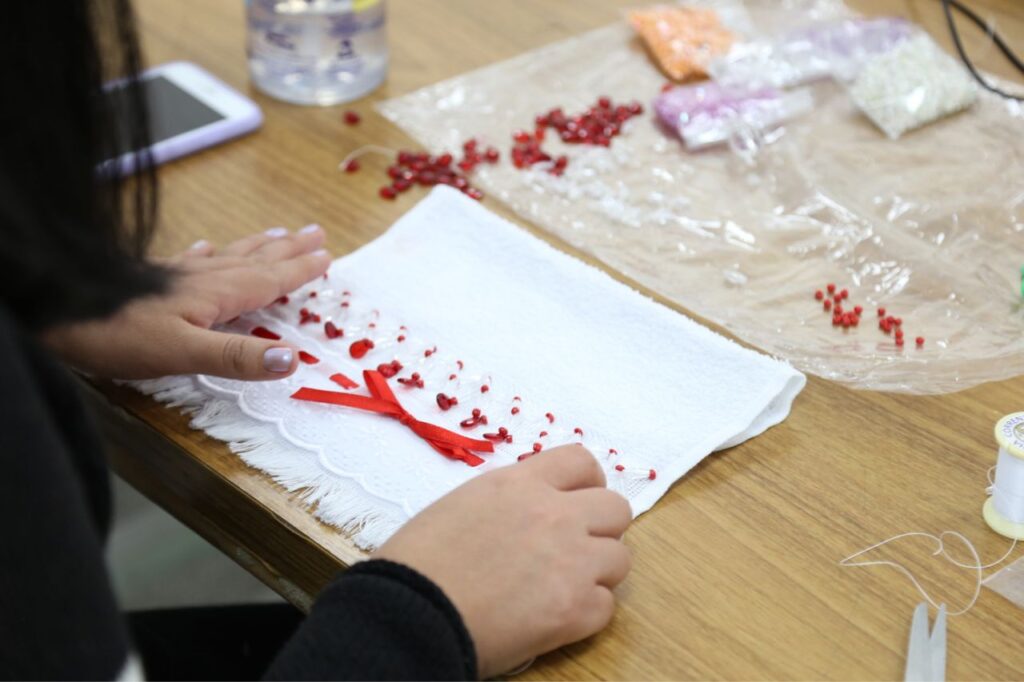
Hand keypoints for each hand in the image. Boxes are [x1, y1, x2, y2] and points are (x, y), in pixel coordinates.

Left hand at [43, 226, 330, 379]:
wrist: (57, 307)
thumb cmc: (118, 334)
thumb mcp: (185, 353)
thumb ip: (238, 357)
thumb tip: (293, 359)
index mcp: (215, 296)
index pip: (268, 280)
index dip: (298, 270)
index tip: (326, 255)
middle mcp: (201, 280)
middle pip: (254, 261)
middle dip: (286, 250)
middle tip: (315, 232)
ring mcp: (175, 277)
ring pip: (228, 257)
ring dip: (256, 247)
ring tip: (277, 235)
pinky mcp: (151, 280)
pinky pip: (191, 260)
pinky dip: (207, 253)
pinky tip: (207, 247)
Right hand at [374, 445, 632, 677]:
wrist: (409, 613)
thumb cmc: (416, 563)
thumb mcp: (460, 505)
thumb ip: (507, 503)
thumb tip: (527, 518)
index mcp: (520, 484)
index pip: (581, 461)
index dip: (587, 483)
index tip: (579, 501)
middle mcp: (554, 514)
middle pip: (616, 508)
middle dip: (602, 528)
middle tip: (577, 548)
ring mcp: (570, 561)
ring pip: (620, 558)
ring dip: (598, 572)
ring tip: (564, 587)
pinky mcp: (574, 609)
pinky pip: (606, 606)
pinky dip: (586, 614)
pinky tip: (555, 619)